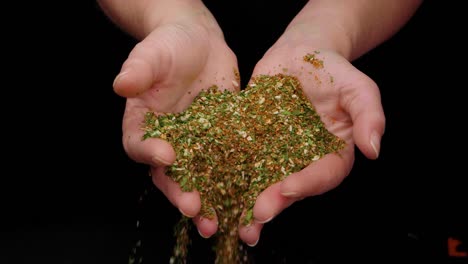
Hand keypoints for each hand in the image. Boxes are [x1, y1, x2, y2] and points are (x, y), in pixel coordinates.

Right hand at [113, 15, 238, 238]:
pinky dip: (234, 185)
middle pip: (168, 174)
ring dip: (206, 202)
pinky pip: (226, 166)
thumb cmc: (170, 45)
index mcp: (143, 125)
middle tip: (193, 208)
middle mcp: (167, 141)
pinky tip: (245, 199)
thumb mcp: (153, 53)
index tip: (167, 156)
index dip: (150, 154)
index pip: (139, 146)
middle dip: (180, 192)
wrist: (201, 43)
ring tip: (215, 222)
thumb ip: (139, 69)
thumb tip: (121, 83)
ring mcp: (195, 146)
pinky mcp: (221, 143)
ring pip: (198, 179)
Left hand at [238, 45, 384, 245]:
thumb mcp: (358, 87)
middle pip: (289, 187)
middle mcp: (302, 161)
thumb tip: (373, 150)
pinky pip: (238, 158)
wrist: (300, 54)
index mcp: (332, 154)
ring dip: (248, 202)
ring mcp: (274, 153)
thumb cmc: (334, 70)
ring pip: (261, 181)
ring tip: (236, 221)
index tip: (287, 189)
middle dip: (273, 203)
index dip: (306, 184)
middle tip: (257, 215)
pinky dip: (226, 172)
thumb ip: (369, 116)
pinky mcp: (250, 141)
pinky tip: (212, 184)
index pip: (323, 175)